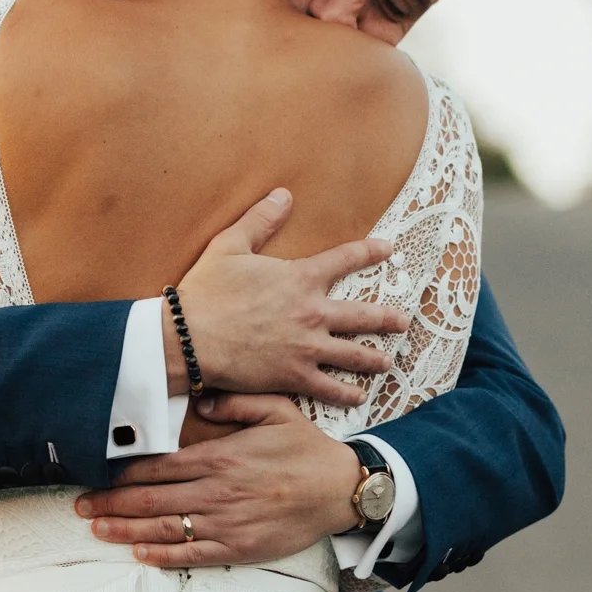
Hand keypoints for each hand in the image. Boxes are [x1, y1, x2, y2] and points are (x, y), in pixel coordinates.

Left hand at [75, 395, 362, 567]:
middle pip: (152, 498)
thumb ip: (236, 403)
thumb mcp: (276, 409)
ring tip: (97, 530)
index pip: (159, 465)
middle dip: (111, 503)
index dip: (123, 472)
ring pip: (166, 528)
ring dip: (126, 530)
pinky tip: (140, 553)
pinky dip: (164, 555)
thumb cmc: (306, 448)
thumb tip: (202, 402)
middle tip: (80, 508)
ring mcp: (228, 522)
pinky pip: (195, 554)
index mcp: (221, 456)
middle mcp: (218, 490)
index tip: (96, 475)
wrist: (341, 489)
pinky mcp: (241, 547)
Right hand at [164, 189, 409, 408]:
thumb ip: (260, 220)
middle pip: (364, 315)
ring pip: (355, 354)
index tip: (388, 249)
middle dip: (388, 318)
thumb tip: (283, 195)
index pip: (345, 259)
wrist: (189, 338)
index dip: (370, 252)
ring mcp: (308, 347)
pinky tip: (359, 396)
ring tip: (387, 361)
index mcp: (300, 278)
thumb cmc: (205, 291)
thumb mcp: (230, 246)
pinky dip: (348, 394)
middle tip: (403, 320)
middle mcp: (313, 312)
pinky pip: (332, 388)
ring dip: (375, 358)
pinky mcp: (295, 376)